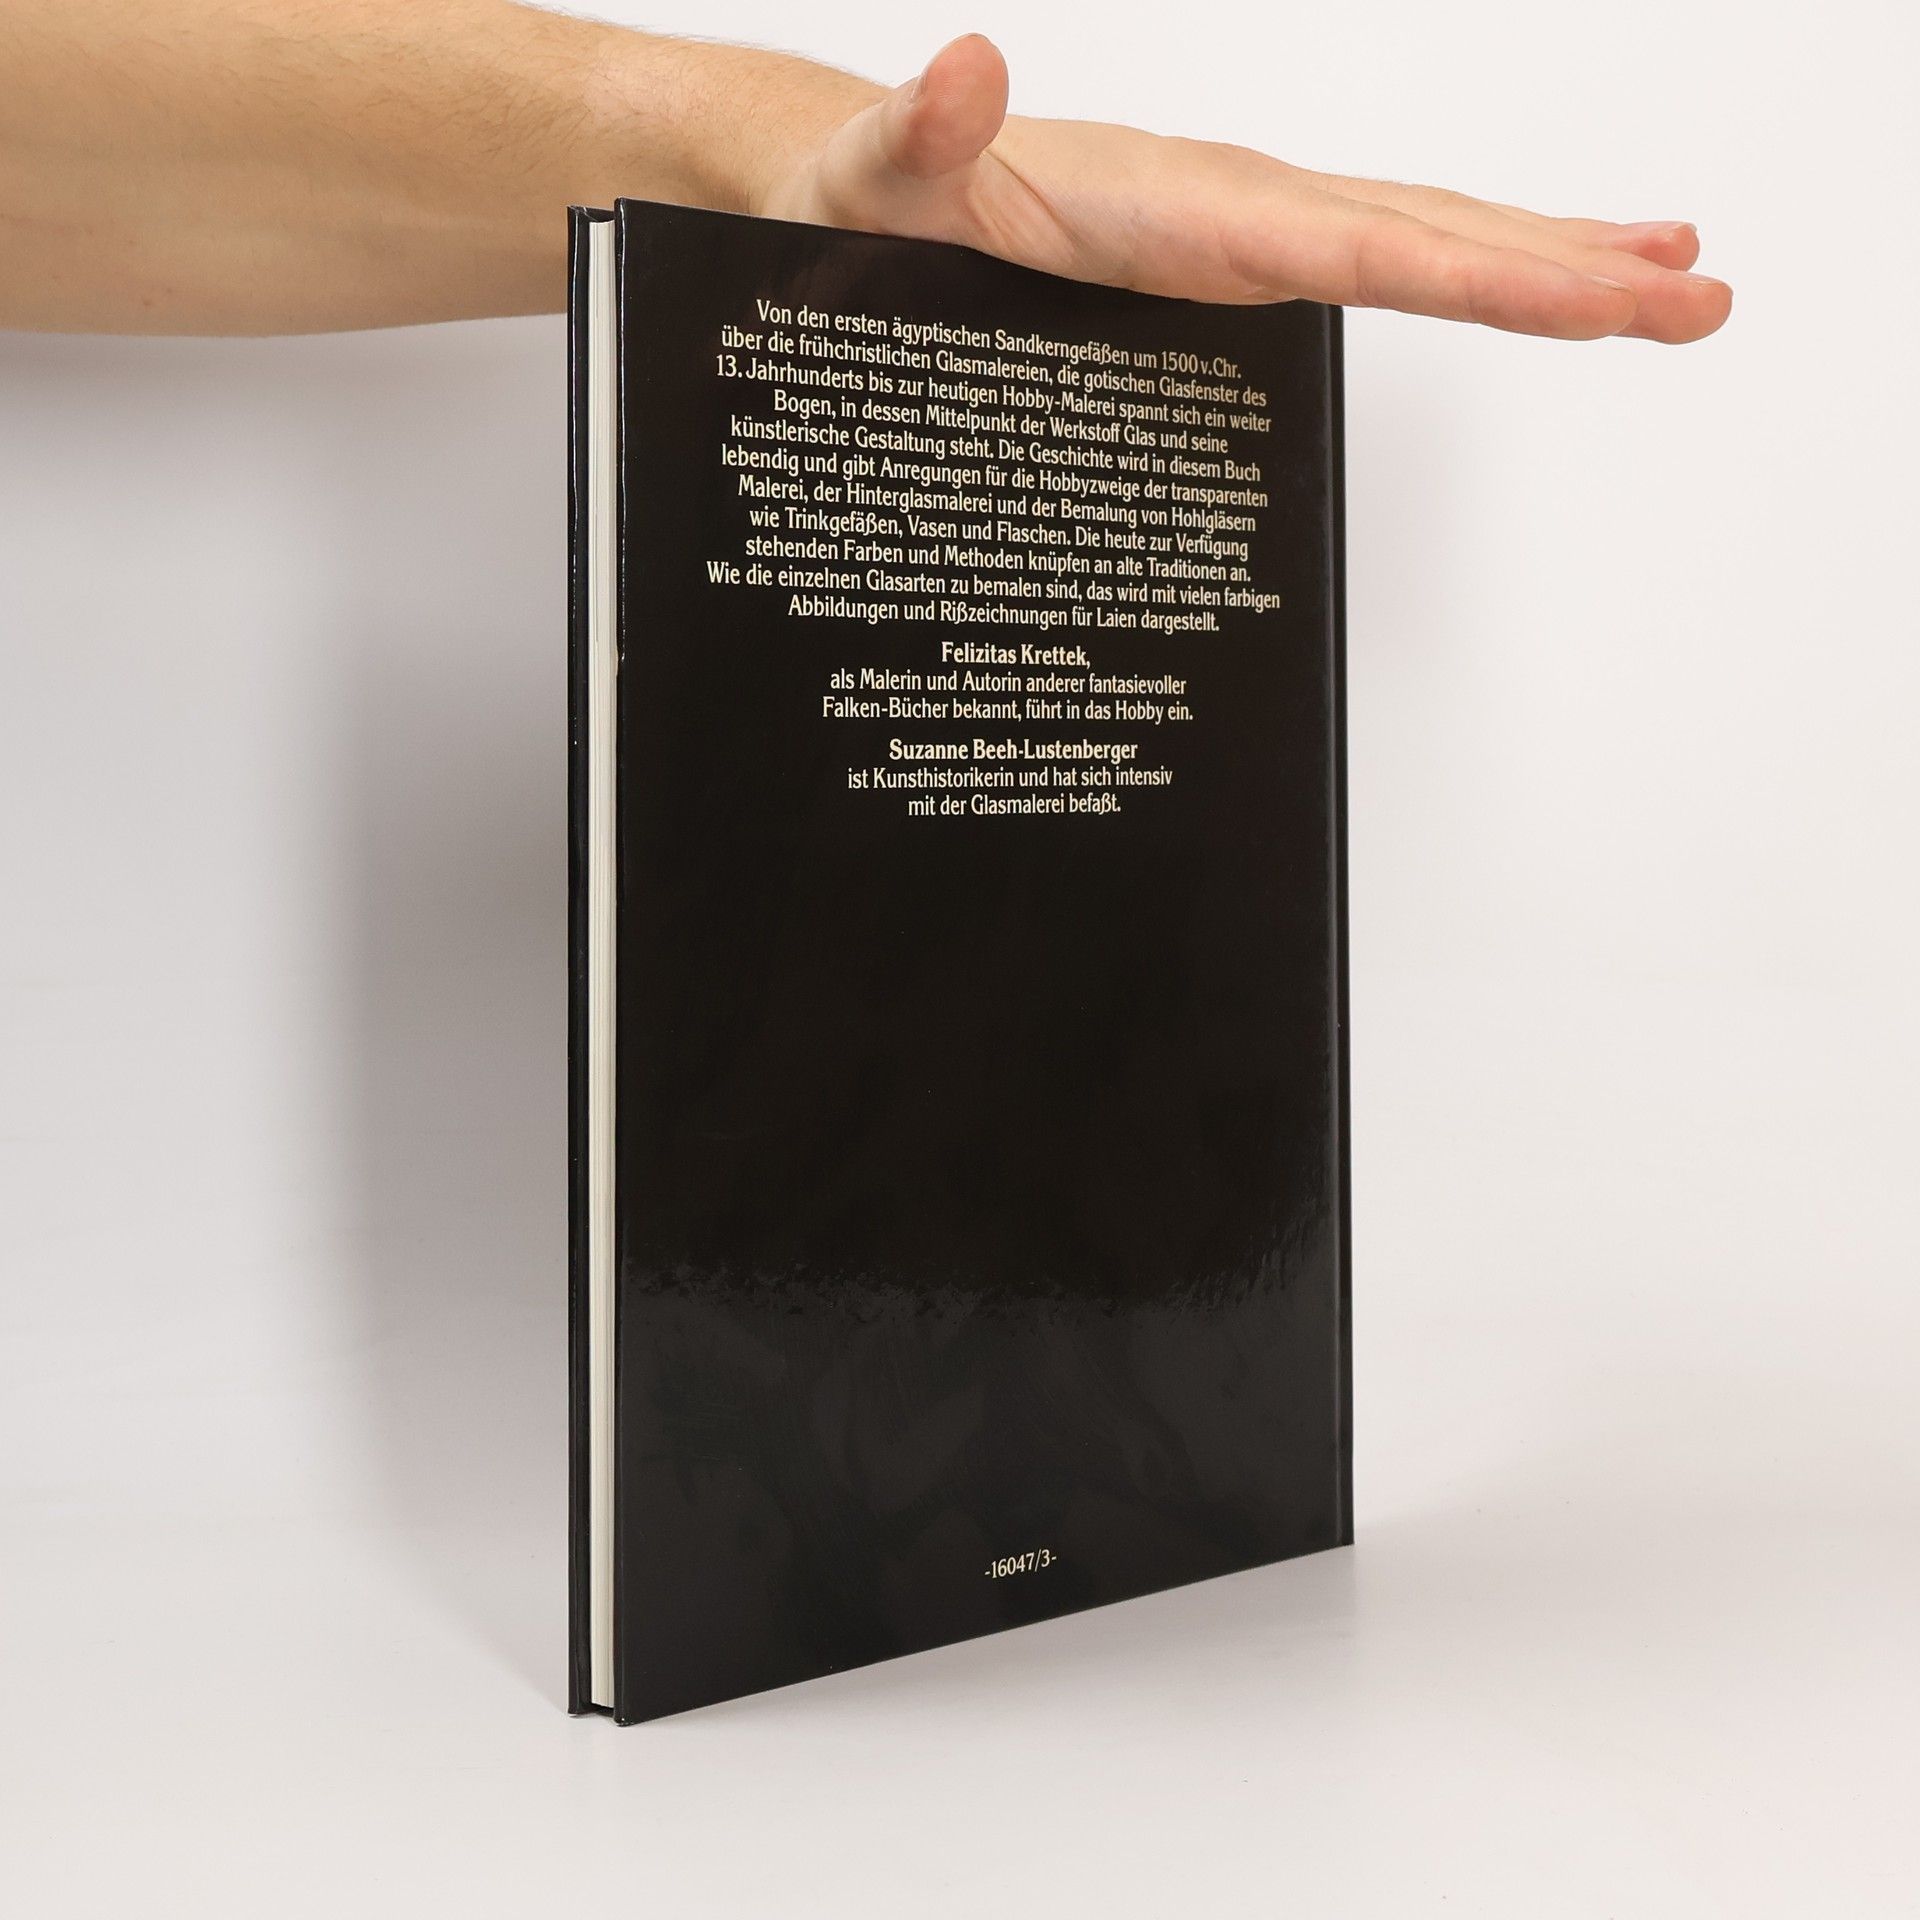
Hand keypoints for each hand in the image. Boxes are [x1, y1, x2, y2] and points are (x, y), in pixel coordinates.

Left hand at [763, 34, 1729, 343]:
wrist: (861, 177)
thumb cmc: (867, 195)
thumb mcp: (870, 183)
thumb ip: (912, 141)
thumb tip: (962, 63)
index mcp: (1175, 202)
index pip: (1353, 242)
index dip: (1478, 277)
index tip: (1596, 303)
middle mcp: (1233, 198)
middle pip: (1428, 230)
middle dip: (1567, 273)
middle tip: (1703, 302)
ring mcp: (1244, 221)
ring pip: (1426, 235)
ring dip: (1553, 264)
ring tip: (1676, 285)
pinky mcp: (1236, 249)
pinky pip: (1380, 255)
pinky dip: (1472, 269)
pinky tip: (1536, 281)